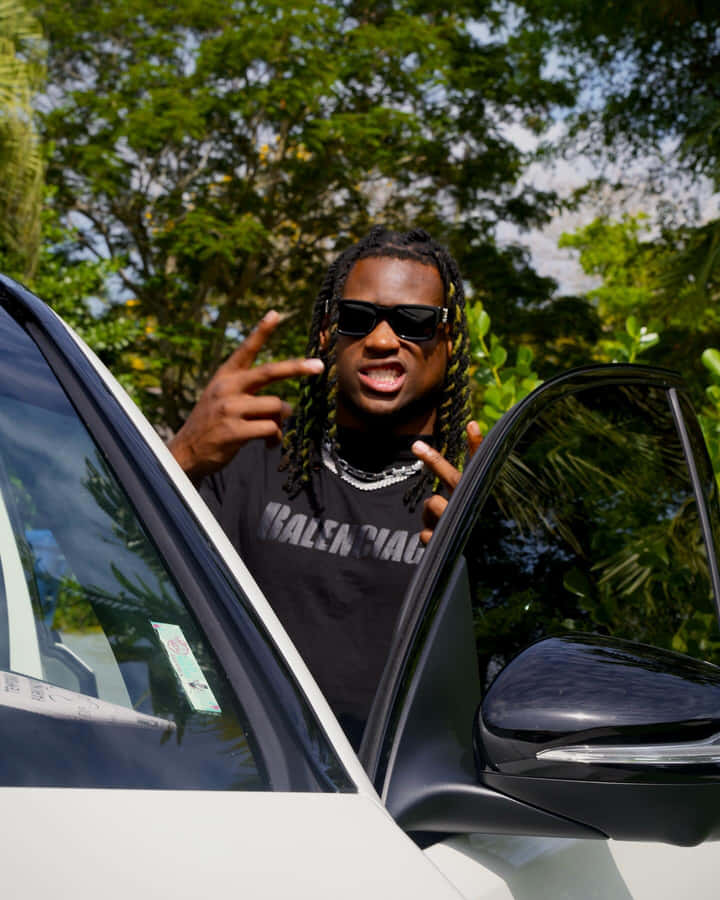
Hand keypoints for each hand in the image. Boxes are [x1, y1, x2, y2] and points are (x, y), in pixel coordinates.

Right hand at [168, 310, 323, 479]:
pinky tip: (267, 443)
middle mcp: (227, 388)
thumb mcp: (224, 400)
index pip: (246, 350)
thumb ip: (252, 396)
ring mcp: (230, 409)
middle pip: (270, 372)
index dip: (261, 331)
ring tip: (271, 430)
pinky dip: (274, 437)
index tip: (276, 314)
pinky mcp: (234, 430)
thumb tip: (285, 408)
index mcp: (225, 377)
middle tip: (318, 366)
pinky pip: (271, 428)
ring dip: (281, 419)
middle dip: (297, 368)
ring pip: (276, 406)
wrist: (186, 452)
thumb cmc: (213, 424)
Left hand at [412, 421, 482, 544]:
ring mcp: (458, 520)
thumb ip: (463, 493)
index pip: (478, 466)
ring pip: (431, 504)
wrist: (486, 566)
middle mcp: (469, 503)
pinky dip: (428, 537)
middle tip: (416, 444)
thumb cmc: (479, 534)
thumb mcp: (474, 509)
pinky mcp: (447, 539)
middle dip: (433, 459)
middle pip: (450, 477)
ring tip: (442, 525)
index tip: (471, 423)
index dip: (476, 444)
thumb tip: (455, 469)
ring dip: (429, 515)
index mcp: (476, 493)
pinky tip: (441, 543)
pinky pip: (425, 533)